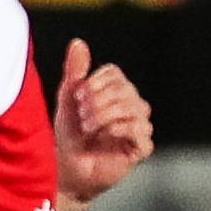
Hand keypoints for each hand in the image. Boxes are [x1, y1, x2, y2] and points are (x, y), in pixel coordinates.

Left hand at [53, 37, 153, 203]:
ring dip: (105, 115)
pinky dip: (118, 128)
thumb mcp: (68, 99)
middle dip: (98, 100)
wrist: (69, 168)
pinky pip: (139, 130)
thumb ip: (75, 71)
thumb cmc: (69, 134)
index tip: (78, 97)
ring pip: (133, 108)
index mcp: (117, 91)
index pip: (115, 75)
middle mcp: (133, 106)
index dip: (95, 83)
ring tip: (88, 127)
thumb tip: (78, 42)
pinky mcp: (142, 147)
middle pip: (125, 89)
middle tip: (82, 115)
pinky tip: (103, 134)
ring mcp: (140, 126)